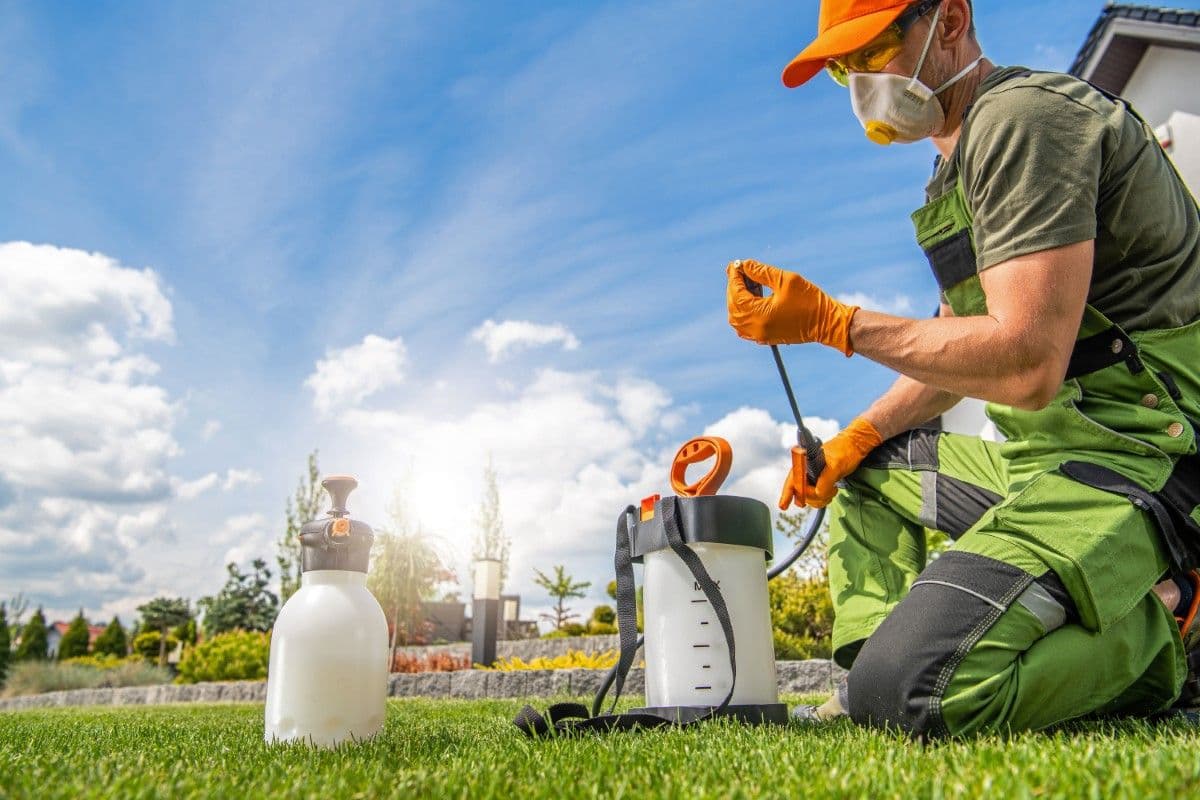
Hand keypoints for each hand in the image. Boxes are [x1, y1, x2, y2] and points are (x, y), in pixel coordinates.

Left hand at [726, 259, 858, 354]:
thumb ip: (761, 272)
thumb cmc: (810, 300)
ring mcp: (760, 336)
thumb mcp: (785, 280)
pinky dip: (744, 312)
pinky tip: (752, 298)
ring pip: (737, 318)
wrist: (828, 323)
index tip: (735, 264)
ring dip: (738, 300)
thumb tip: (745, 264)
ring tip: (748, 283)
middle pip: (734, 307)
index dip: (734, 278)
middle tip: (738, 271)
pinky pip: (745, 326)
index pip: (737, 295)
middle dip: (734, 288)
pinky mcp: (766, 338)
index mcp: (760, 315)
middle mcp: (757, 329)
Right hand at [779, 417, 882, 508]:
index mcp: (805, 463)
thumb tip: (817, 493)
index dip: (787, 494)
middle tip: (829, 492)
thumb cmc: (845, 450)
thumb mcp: (836, 465)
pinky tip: (832, 491)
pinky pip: (817, 496)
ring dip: (821, 498)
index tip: (783, 506)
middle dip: (813, 496)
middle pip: (801, 492)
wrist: (856, 447)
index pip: (793, 480)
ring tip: (833, 489)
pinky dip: (824, 498)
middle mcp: (806, 470)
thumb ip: (825, 480)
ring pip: (810, 497)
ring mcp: (813, 477)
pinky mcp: (821, 482)